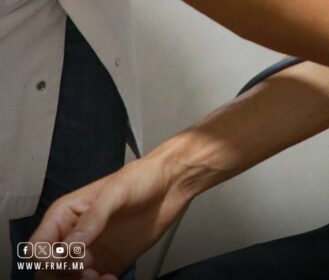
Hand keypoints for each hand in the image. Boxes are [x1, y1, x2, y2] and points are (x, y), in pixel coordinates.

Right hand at [29, 152, 193, 279]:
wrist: (172, 183)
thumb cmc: (142, 177)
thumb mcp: (116, 191)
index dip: (49, 260)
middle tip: (90, 271)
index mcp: (65, 215)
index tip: (74, 258)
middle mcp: (72, 236)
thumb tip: (71, 246)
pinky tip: (112, 279)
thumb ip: (93, 218)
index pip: (38, 248)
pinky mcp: (107, 264)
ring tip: (102, 278)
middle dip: (65, 277)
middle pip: (49, 271)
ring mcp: (89, 252)